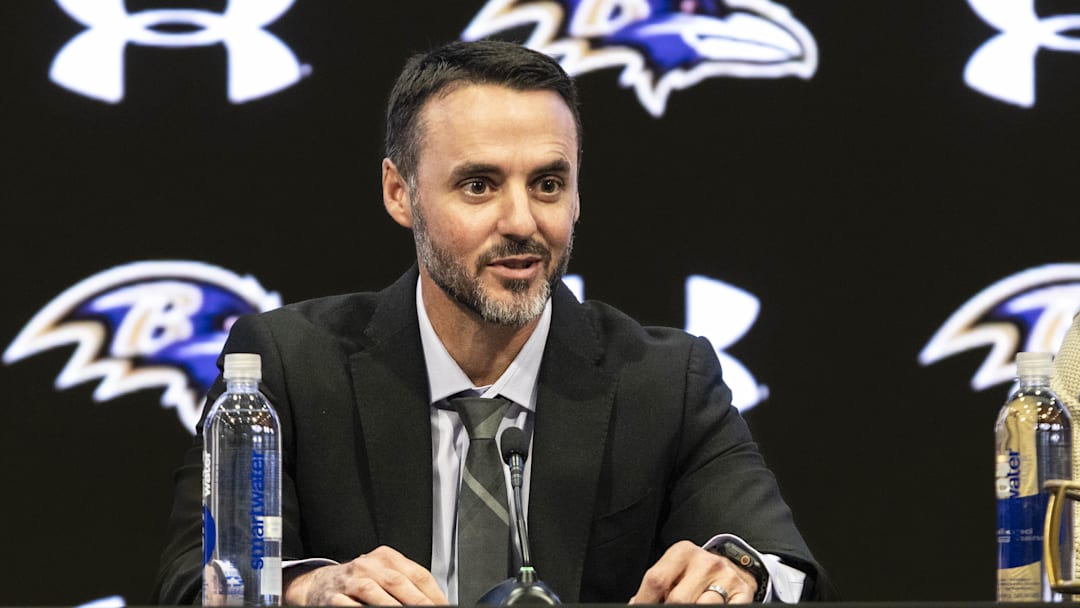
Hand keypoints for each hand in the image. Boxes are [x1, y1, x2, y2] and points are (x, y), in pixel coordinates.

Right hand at [283, 546, 448, 605]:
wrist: (318, 584)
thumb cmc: (357, 581)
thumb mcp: (383, 574)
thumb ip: (406, 584)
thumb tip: (434, 601)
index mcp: (386, 557)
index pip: (417, 574)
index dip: (434, 594)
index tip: (444, 607)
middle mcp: (368, 565)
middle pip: (398, 582)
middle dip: (418, 602)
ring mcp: (350, 581)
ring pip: (375, 593)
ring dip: (393, 607)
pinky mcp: (333, 598)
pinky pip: (350, 606)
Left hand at [628, 540, 758, 604]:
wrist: (737, 567)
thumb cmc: (697, 573)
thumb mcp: (676, 571)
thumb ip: (658, 585)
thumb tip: (636, 602)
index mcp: (683, 552)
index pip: (656, 580)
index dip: (645, 601)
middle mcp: (706, 562)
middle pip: (677, 599)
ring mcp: (726, 578)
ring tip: (690, 605)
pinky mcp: (743, 594)